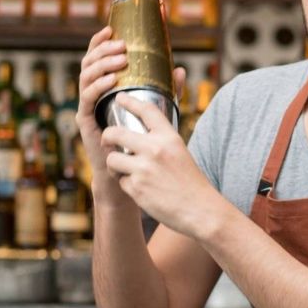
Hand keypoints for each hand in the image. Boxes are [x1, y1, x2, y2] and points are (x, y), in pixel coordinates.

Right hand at [78, 26, 186, 206]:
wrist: (127, 174)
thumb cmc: (140, 141)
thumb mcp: (156, 111)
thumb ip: (166, 91)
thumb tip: (179, 68)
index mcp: (105, 86)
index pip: (98, 58)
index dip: (101, 41)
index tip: (112, 28)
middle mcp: (92, 93)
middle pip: (89, 63)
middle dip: (103, 50)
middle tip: (121, 45)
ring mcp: (87, 106)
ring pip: (85, 77)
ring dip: (102, 65)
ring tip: (120, 60)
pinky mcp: (85, 121)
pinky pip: (87, 99)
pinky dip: (98, 86)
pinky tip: (112, 81)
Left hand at [99, 94, 219, 239]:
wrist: (200, 210)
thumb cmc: (192, 182)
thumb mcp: (181, 152)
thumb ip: (163, 140)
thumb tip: (145, 130)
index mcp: (169, 138)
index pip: (146, 110)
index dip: (130, 101)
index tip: (120, 97)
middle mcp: (155, 149)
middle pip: (115, 133)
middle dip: (107, 136)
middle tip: (109, 140)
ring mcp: (143, 169)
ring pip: (112, 158)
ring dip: (114, 164)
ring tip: (123, 169)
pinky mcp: (136, 188)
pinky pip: (120, 180)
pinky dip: (127, 184)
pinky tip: (139, 188)